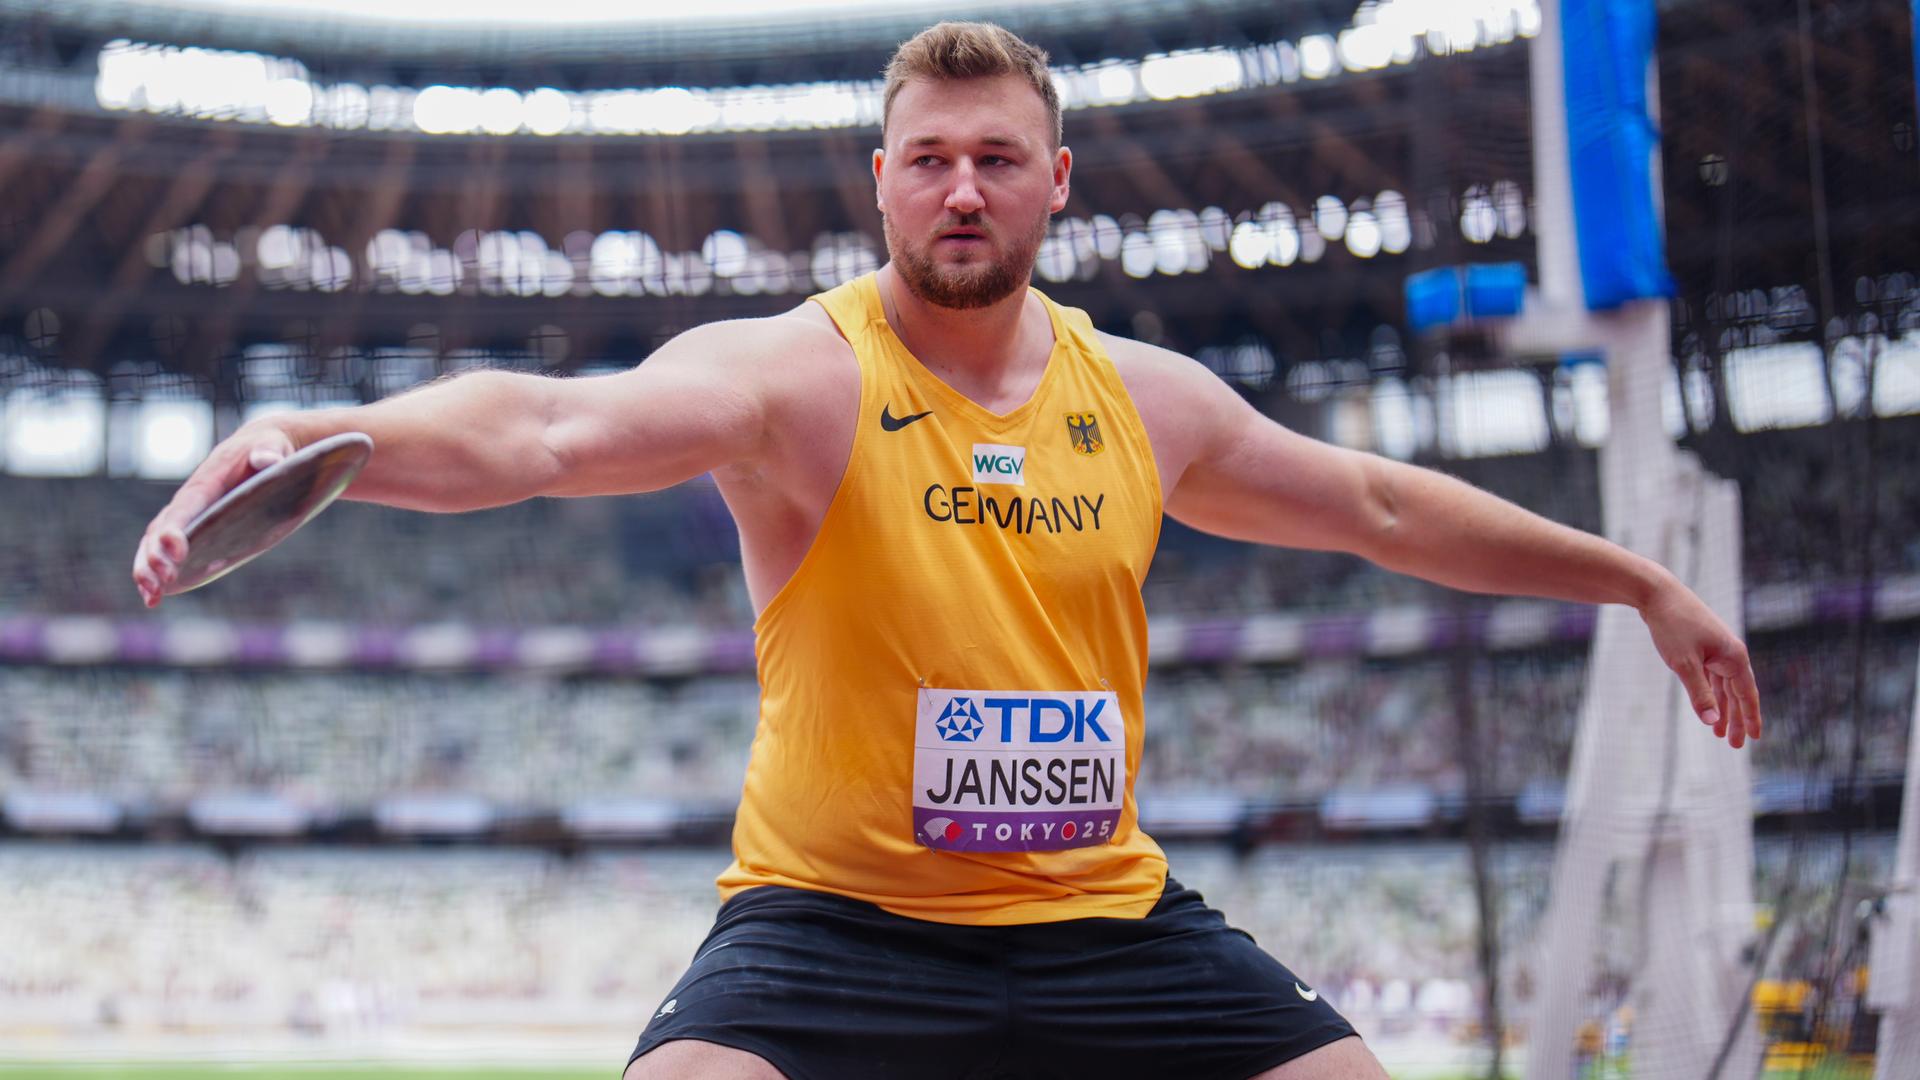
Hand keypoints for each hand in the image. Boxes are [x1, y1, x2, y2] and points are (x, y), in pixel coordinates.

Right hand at [132, 423, 297, 607]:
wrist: (261, 448)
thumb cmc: (268, 447)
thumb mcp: (273, 444)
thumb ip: (270, 451)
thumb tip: (269, 460)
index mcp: (207, 482)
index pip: (186, 507)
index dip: (177, 529)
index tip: (177, 550)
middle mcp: (189, 501)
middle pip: (160, 530)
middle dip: (156, 557)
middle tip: (162, 581)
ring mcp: (188, 518)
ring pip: (154, 544)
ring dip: (147, 571)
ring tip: (151, 597)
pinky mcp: (194, 532)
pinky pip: (165, 553)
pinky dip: (155, 575)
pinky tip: (154, 599)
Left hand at [1638, 578, 1762, 748]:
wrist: (1657, 594)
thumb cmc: (1672, 626)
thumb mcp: (1684, 664)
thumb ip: (1700, 694)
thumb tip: (1712, 722)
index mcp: (1734, 657)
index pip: (1747, 694)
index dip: (1750, 718)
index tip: (1754, 739)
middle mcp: (1730, 652)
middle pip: (1736, 693)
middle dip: (1735, 719)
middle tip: (1733, 744)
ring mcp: (1716, 648)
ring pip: (1723, 685)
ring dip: (1722, 708)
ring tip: (1718, 732)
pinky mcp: (1702, 645)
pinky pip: (1712, 675)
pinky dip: (1711, 692)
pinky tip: (1709, 704)